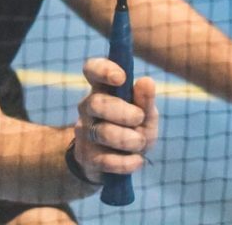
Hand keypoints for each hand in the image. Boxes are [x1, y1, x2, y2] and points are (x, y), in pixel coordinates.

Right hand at [70, 58, 158, 184]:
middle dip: (123, 112)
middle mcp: (88, 106)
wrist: (117, 162)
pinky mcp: (86, 157)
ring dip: (127, 139)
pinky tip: (137, 160)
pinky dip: (125, 162)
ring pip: (102, 132)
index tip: (121, 78)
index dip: (103, 70)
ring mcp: (85, 131)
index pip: (92, 69)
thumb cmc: (133, 128)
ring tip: (140, 143)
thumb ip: (146, 100)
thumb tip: (146, 81)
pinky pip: (104, 159)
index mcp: (102, 88)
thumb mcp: (145, 114)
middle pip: (96, 103)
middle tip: (139, 118)